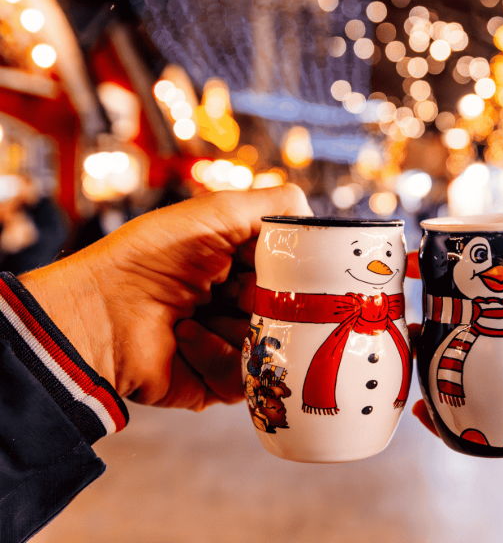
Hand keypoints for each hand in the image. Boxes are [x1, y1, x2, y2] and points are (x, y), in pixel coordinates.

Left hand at [19, 185, 311, 410]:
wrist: (98, 313)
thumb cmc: (152, 256)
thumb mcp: (218, 211)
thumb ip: (276, 205)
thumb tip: (318, 221)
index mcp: (241, 266)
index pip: (295, 273)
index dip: (295, 270)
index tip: (291, 266)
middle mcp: (239, 306)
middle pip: (294, 312)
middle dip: (271, 300)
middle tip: (240, 290)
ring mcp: (231, 345)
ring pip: (277, 347)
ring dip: (238, 325)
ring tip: (197, 311)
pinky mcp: (219, 382)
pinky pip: (247, 377)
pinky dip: (215, 352)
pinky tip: (185, 335)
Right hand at [411, 225, 502, 496]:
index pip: (499, 292)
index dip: (461, 282)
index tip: (423, 270)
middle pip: (483, 334)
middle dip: (442, 326)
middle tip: (406, 315)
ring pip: (482, 378)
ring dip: (442, 370)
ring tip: (408, 356)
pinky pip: (493, 426)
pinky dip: (458, 422)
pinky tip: (427, 407)